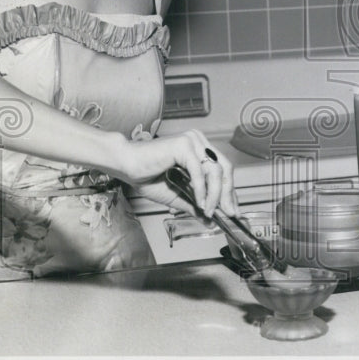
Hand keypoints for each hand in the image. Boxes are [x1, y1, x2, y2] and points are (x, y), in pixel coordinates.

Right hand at [114, 129, 236, 216]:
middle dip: (228, 193)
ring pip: (215, 170)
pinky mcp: (183, 145)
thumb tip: (209, 219)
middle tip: (229, 213)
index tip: (233, 209)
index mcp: (199, 149)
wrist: (125, 165)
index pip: (223, 170)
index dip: (230, 191)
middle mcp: (198, 141)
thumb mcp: (177, 195)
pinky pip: (199, 171)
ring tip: (209, 211)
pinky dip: (202, 190)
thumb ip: (194, 204)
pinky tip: (200, 203)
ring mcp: (192, 141)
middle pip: (225, 168)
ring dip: (215, 195)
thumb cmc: (146, 175)